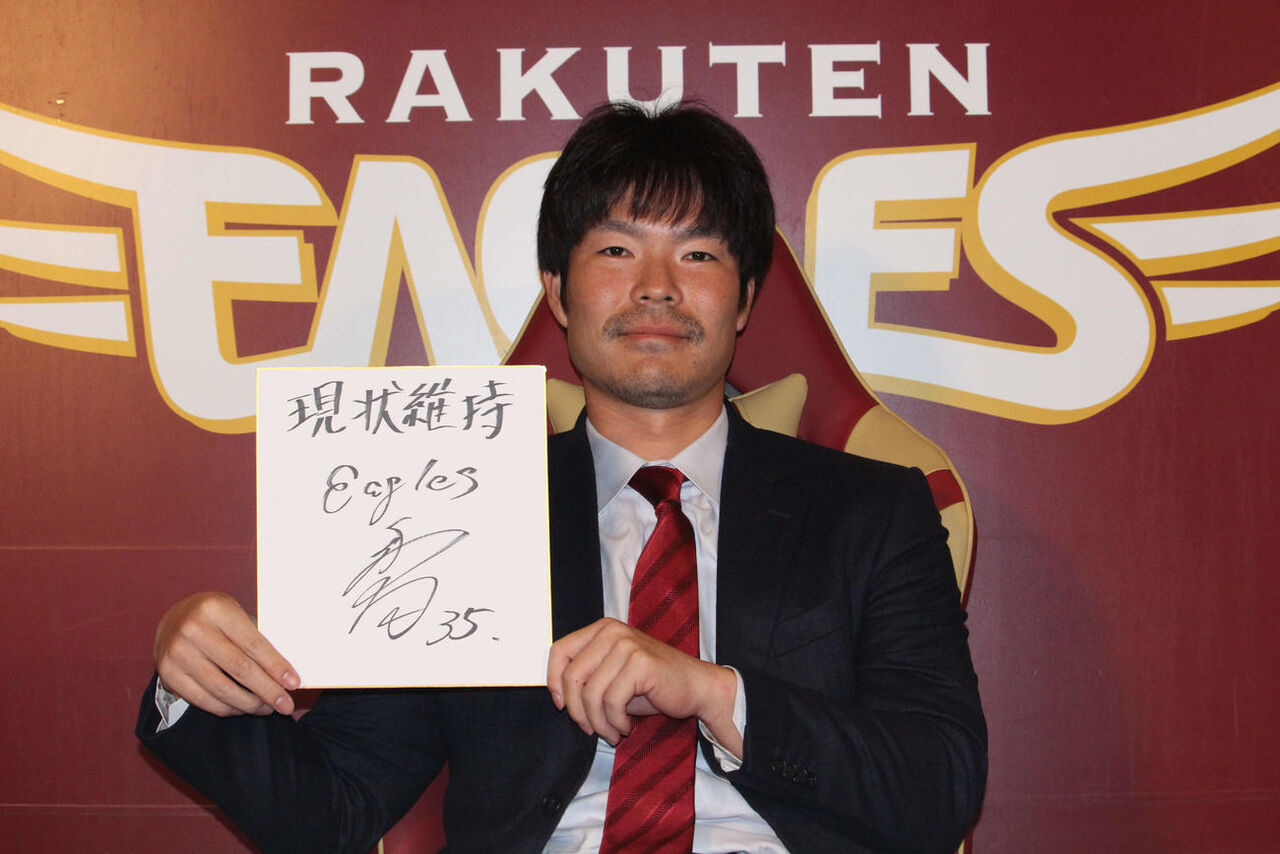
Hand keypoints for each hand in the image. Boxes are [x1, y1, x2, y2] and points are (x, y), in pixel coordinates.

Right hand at [153, 592, 299, 716]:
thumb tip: (285, 673)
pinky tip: (243, 708)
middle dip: (267, 690)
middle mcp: (193, 629)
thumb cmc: (216, 618)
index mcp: (217, 609)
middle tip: (286, 706)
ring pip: (222, 689)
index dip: (276, 666)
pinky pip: (203, 699)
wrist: (173, 619)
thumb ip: (255, 638)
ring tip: (267, 708)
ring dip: (249, 704)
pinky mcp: (168, 674)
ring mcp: (177, 653)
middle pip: (240, 669)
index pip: (253, 644)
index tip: (293, 683)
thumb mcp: (235, 614)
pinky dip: (227, 708)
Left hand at [546, 617, 739, 755]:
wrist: (695, 687)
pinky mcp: (640, 663)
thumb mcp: (612, 674)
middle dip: (577, 710)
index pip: (559, 650)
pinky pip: (611, 701)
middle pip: (572, 676)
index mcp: (602, 629)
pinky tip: (625, 727)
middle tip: (590, 728)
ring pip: (591, 693)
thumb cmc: (652, 684)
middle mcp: (612, 631)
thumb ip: (587, 675)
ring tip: (611, 732)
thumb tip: (556, 695)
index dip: (554, 681)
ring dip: (599, 722)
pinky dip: (615, 722)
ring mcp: (627, 645)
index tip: (561, 706)